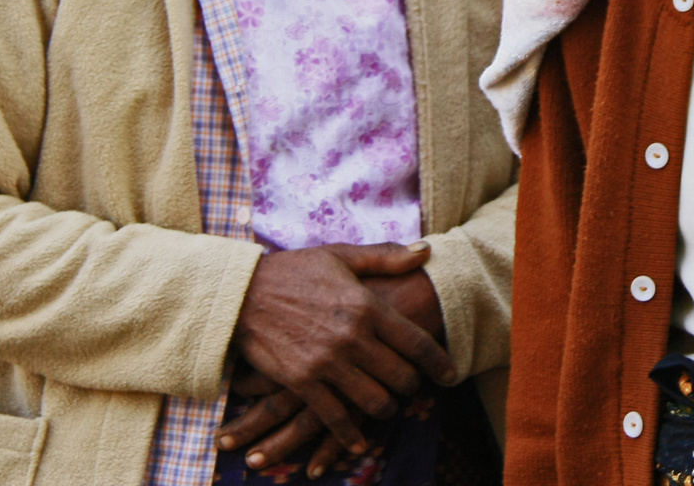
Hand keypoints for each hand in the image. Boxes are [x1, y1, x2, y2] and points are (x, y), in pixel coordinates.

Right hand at [229, 242, 454, 457]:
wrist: (243, 291)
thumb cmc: (294, 270)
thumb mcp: (341, 256)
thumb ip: (386, 257)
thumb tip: (426, 252)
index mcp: (366, 305)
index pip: (416, 342)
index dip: (439, 362)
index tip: (451, 373)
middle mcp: (351, 337)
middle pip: (400, 376)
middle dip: (413, 386)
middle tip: (413, 386)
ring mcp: (326, 362)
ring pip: (374, 401)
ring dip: (387, 408)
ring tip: (388, 404)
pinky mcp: (302, 382)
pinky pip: (335, 417)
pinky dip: (350, 435)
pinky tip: (359, 442)